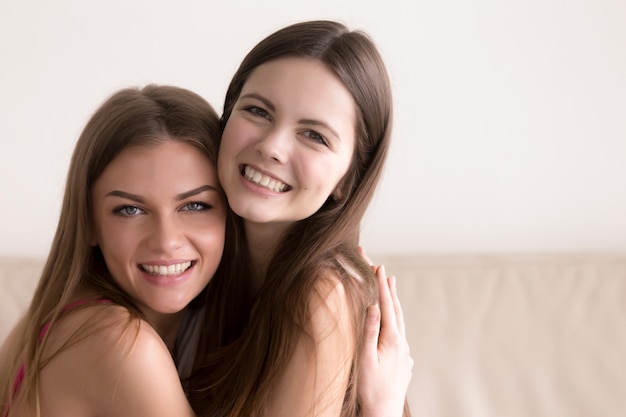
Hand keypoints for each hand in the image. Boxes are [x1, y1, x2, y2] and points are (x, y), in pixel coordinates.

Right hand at [357, 247, 412, 416]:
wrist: (383, 413)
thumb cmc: (370, 388)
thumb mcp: (365, 359)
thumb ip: (370, 331)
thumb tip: (373, 306)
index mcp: (392, 339)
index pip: (386, 305)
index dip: (381, 284)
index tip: (378, 266)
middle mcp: (401, 343)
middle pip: (395, 309)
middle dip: (388, 287)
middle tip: (381, 268)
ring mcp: (404, 352)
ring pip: (399, 321)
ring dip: (394, 302)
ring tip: (391, 286)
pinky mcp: (403, 360)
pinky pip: (399, 333)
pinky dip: (394, 320)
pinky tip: (391, 321)